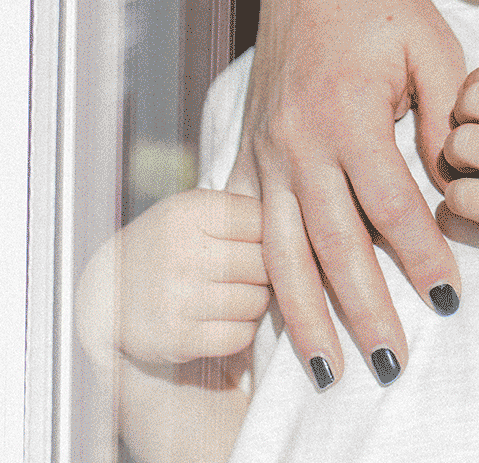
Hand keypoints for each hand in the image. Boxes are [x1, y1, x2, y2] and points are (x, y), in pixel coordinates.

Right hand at [77, 190, 268, 371]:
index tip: (259, 241)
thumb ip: (239, 210)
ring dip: (256, 301)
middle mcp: (183, 252)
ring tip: (238, 293)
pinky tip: (226, 319)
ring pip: (257, 301)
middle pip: (266, 263)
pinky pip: (240, 336)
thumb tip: (300, 226)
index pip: (264, 220)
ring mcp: (178, 297)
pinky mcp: (177, 339)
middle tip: (253, 272)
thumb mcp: (192, 210)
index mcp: (190, 211)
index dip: (269, 233)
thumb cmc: (167, 244)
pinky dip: (242, 330)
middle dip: (266, 270)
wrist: (106, 293)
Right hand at [227, 0, 466, 385]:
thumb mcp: (432, 48)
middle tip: (390, 363)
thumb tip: (455, 190)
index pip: (393, 208)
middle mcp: (300, 140)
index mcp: (350, 114)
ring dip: (303, 314)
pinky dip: (260, 272)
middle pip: (333, 245)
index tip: (450, 300)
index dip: (423, 259)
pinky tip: (268, 314)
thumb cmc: (381, 1)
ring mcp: (268, 147)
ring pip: (282, 249)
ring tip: (327, 365)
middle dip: (363, 311)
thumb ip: (446, 121)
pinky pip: (249, 223)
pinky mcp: (251, 145)